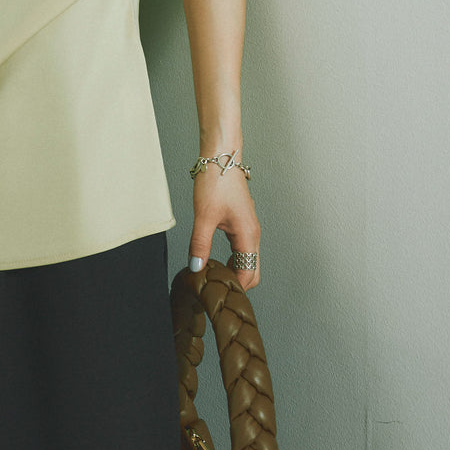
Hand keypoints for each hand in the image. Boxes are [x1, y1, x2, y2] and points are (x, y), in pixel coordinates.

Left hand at [189, 163, 261, 290]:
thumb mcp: (204, 216)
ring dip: (233, 269)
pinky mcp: (241, 223)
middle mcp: (252, 234)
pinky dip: (232, 258)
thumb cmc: (216, 182)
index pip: (248, 275)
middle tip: (213, 286)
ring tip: (211, 274)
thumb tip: (197, 268)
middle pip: (251, 271)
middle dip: (236, 282)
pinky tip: (215, 258)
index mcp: (248, 236)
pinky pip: (241, 249)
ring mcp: (248, 228)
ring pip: (247, 260)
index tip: (215, 292)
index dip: (233, 286)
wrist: (221, 157)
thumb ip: (200, 245)